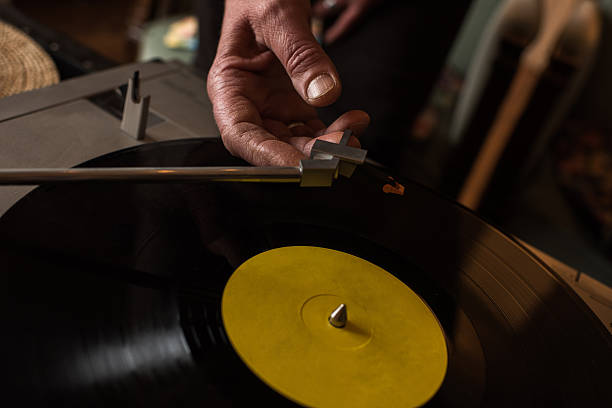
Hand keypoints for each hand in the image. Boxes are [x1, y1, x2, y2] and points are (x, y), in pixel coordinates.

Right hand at [207, 0, 368, 166]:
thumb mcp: (278, 15)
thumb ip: (300, 54)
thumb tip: (323, 93)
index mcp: (228, 86)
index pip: (240, 135)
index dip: (267, 156)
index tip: (299, 165)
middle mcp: (249, 102)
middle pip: (273, 143)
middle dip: (308, 151)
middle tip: (342, 146)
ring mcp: (272, 104)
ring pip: (297, 140)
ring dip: (326, 143)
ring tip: (354, 129)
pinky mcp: (293, 102)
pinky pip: (312, 127)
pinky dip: (334, 129)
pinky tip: (354, 120)